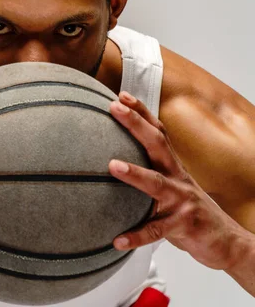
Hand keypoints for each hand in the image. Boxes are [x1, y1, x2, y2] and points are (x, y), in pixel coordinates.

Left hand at [108, 92, 246, 270]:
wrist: (226, 242)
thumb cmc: (189, 211)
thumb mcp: (171, 187)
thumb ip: (149, 173)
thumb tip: (111, 162)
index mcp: (173, 167)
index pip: (158, 132)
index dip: (141, 112)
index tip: (121, 96)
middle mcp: (178, 178)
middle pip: (157, 144)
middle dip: (136, 124)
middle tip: (114, 107)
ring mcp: (182, 201)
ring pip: (157, 184)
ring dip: (135, 174)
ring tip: (112, 165)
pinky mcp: (183, 226)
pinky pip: (156, 231)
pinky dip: (136, 235)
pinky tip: (117, 240)